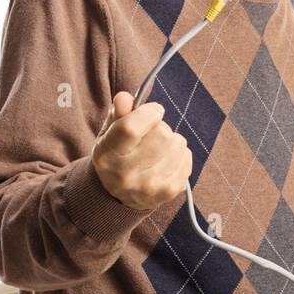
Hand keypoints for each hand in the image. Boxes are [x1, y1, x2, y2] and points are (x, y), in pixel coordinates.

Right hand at [92, 92, 192, 211]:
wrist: (122, 195)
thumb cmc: (117, 155)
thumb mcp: (110, 133)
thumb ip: (118, 113)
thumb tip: (125, 98)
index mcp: (107, 156)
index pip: (131, 128)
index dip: (148, 113)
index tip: (154, 110)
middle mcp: (126, 174)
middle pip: (161, 134)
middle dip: (160, 127)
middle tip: (152, 134)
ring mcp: (149, 186)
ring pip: (177, 144)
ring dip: (172, 140)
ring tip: (159, 149)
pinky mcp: (170, 191)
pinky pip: (186, 156)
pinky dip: (180, 154)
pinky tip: (166, 161)